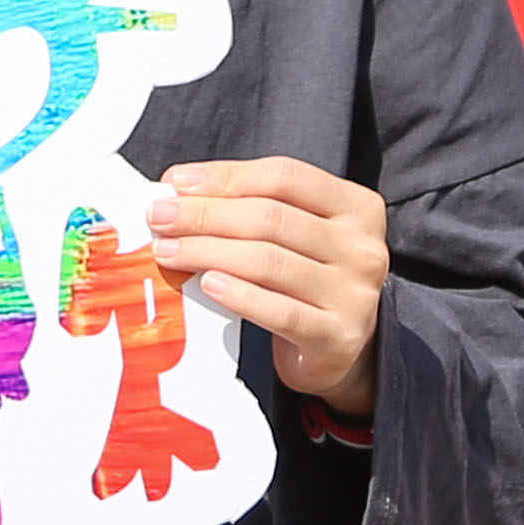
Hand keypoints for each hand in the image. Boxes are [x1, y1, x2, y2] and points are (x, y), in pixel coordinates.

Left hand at [146, 157, 389, 423]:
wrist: (340, 348)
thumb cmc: (304, 277)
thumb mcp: (293, 234)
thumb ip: (250, 206)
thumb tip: (177, 189)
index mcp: (356, 206)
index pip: (285, 177)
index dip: (226, 176)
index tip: (175, 182)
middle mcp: (363, 247)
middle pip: (272, 219)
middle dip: (206, 215)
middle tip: (160, 218)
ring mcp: (355, 294)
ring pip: (269, 262)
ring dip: (209, 252)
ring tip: (168, 251)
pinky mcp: (338, 337)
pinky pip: (279, 311)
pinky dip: (238, 295)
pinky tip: (206, 284)